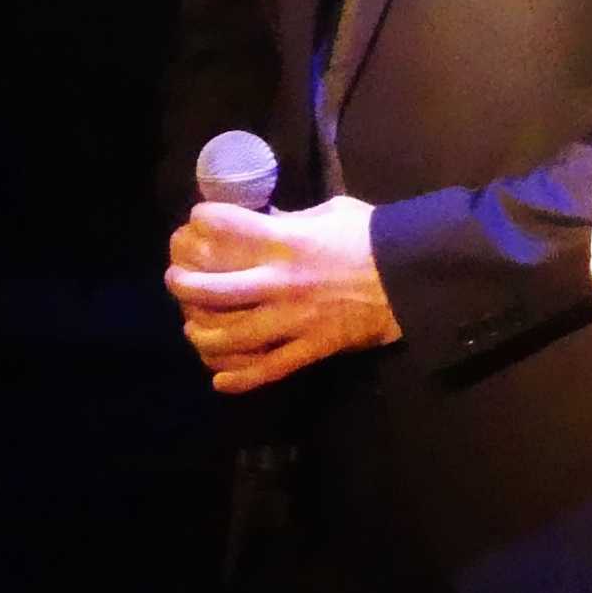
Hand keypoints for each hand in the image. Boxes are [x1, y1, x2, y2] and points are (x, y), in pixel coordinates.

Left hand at [165, 196, 399, 393]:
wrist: (415, 275)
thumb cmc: (375, 236)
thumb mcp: (333, 212)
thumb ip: (293, 221)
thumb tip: (266, 224)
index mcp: (287, 242)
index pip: (225, 226)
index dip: (205, 219)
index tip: (199, 219)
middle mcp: (282, 282)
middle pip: (215, 290)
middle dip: (186, 285)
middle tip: (176, 280)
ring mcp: (295, 319)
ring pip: (232, 336)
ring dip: (203, 333)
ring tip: (193, 328)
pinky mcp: (311, 346)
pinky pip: (269, 369)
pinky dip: (240, 379)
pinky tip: (219, 380)